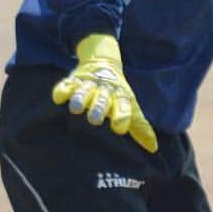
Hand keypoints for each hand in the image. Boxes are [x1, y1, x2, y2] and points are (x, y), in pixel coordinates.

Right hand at [52, 33, 157, 152]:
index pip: (123, 106)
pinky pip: (67, 84)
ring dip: (80, 99)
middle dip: (98, 108)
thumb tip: (153, 148)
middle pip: (102, 100)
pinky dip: (63, 90)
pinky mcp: (74, 80)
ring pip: (84, 91)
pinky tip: (59, 98)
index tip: (120, 128)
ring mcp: (89, 84)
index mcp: (120, 97)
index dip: (122, 116)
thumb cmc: (118, 93)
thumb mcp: (131, 106)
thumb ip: (139, 127)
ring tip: (75, 109)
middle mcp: (105, 90)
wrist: (105, 63)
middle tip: (94, 119)